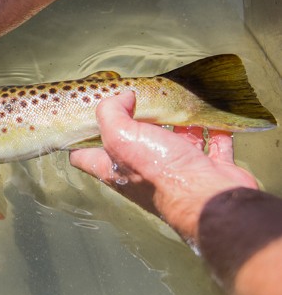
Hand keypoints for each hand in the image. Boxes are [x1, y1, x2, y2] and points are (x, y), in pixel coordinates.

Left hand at [69, 91, 257, 241]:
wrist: (208, 197)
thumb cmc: (161, 172)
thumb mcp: (121, 137)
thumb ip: (112, 113)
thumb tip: (122, 97)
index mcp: (114, 168)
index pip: (84, 157)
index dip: (80, 139)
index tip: (86, 118)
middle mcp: (141, 173)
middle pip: (132, 144)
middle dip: (136, 121)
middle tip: (139, 99)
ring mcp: (174, 173)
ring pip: (174, 142)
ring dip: (177, 124)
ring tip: (176, 102)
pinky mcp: (206, 170)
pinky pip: (211, 146)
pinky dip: (213, 131)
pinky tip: (211, 116)